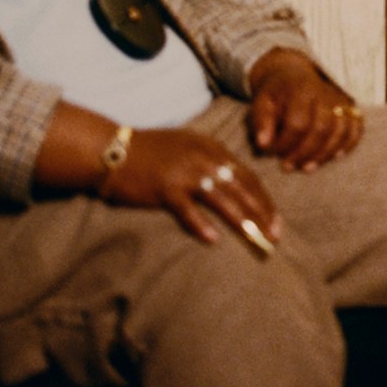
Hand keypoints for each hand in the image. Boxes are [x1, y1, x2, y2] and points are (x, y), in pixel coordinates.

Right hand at [101, 127, 281, 248]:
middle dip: (261, 212)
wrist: (111, 149)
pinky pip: (188, 210)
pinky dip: (201, 225)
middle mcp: (203, 158)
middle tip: (275, 234)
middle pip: (241, 188)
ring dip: (241, 220)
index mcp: (212, 148)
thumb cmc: (149, 151)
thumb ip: (210, 161)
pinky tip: (213, 239)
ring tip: (255, 238)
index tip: (275, 218)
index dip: (264, 198)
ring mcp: (185, 173)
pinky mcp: (165, 189)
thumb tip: (231, 184)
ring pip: (222, 199)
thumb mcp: (186, 147)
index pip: (247, 175)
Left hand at [247, 48, 364, 171]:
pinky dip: (348, 145)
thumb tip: (264, 145)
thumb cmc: (275, 95)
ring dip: (324, 154)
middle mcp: (324, 93)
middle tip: (288, 165)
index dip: (285, 144)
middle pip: (322, 128)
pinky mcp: (350, 107)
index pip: (298, 123)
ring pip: (341, 130)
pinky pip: (356, 128)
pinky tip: (334, 157)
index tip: (272, 153)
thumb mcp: (261, 103)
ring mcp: (340, 99)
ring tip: (307, 167)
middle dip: (304, 152)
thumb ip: (261, 122)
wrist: (293, 75)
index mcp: (300, 90)